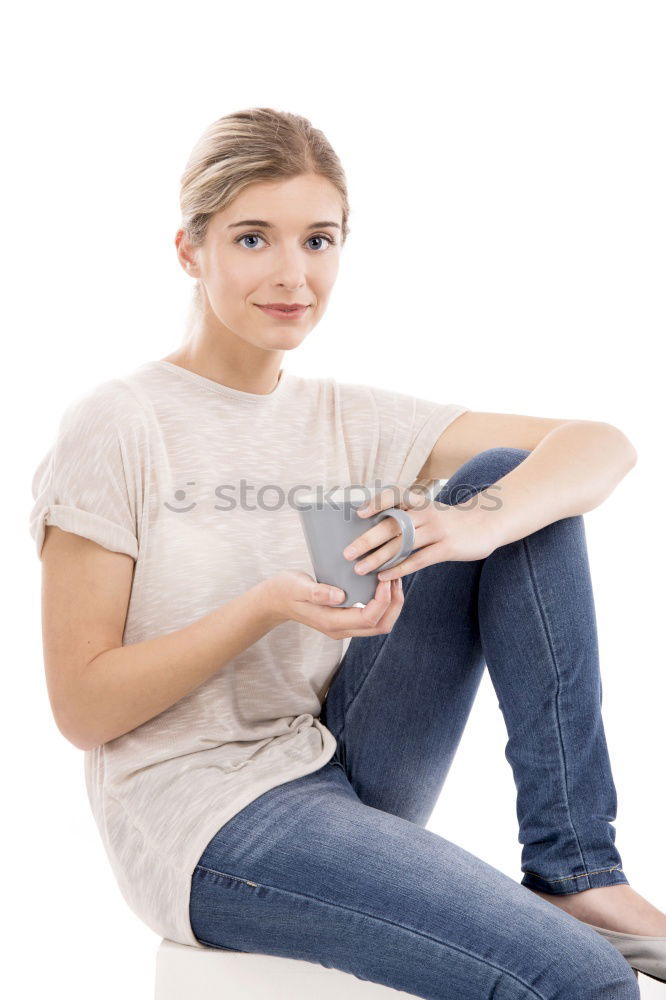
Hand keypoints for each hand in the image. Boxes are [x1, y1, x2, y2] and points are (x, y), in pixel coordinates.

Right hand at [265, 570, 403, 638]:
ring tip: (392, 579)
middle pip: (381, 626)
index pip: (369, 618)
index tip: (386, 577)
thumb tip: (340, 596)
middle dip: (394, 604)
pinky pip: (372, 617)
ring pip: (379, 624)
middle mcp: (341, 629)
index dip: (383, 600)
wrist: (274, 601)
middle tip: (395, 577)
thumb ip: (318, 592)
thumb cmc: (286, 590)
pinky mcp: (345, 620)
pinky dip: (383, 603)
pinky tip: (382, 584)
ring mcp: (344, 627)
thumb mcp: (298, 586)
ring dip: (391, 604)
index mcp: (332, 622)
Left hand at [344, 487, 500, 581]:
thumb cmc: (451, 520)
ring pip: (402, 545)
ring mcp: (437, 530)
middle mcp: (426, 513)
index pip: (395, 496)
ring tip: (360, 569)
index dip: (377, 503)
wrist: (487, 522)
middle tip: (347, 553)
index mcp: (420, 502)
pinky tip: (384, 577)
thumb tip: (376, 527)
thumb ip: (408, 515)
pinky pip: (418, 560)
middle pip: (392, 526)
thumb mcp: (430, 510)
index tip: (359, 514)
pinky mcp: (447, 548)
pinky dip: (399, 569)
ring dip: (378, 558)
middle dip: (367, 540)